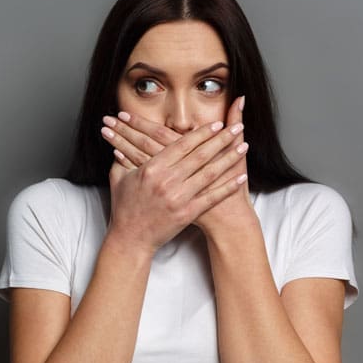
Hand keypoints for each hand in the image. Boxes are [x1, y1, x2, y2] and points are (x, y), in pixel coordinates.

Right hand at [102, 101, 248, 254]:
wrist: (130, 238)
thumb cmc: (124, 207)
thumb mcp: (118, 178)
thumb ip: (123, 157)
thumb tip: (123, 140)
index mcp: (152, 168)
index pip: (182, 145)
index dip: (201, 133)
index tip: (216, 123)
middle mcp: (167, 181)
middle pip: (200, 155)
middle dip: (221, 139)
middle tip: (236, 128)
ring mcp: (179, 198)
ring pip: (209, 173)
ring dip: (229, 158)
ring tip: (244, 146)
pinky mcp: (187, 213)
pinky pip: (212, 197)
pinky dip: (228, 187)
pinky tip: (241, 177)